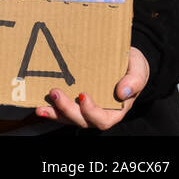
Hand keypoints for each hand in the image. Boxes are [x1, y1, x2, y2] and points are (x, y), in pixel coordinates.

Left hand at [34, 47, 148, 129]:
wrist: (124, 58)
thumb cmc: (132, 65)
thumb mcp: (139, 69)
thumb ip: (135, 80)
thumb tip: (123, 93)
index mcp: (116, 109)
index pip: (103, 119)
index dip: (92, 112)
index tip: (83, 95)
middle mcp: (99, 112)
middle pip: (82, 120)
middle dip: (67, 110)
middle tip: (55, 92)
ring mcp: (84, 109)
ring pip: (69, 118)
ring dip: (54, 113)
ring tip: (41, 107)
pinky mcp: (74, 101)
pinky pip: (61, 111)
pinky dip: (51, 110)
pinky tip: (40, 106)